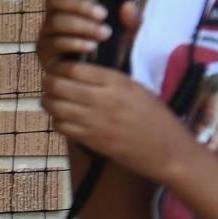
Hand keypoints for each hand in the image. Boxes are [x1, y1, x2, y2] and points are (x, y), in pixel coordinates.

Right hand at [34, 0, 139, 74]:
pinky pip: (55, 43)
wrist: (104, 81)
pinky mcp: (45, 54)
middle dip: (79, 5)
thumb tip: (129, 5)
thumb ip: (131, 21)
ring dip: (82, 26)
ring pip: (56, 21)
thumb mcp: (126, 35)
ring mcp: (47, 35)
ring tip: (104, 33)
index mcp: (70, 5)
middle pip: (55, 0)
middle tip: (102, 14)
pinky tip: (90, 46)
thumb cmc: (111, 52)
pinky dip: (74, 43)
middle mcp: (54, 16)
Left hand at [39, 60, 202, 185]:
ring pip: (56, 106)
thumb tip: (81, 70)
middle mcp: (104, 99)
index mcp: (117, 81)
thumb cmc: (157, 118)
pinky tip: (62, 118)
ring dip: (48, 101)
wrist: (170, 151)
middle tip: (48, 83)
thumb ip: (110, 79)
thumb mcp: (137, 89)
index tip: (56, 67)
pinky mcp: (93, 141)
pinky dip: (57, 121)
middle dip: (48, 82)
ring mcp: (96, 121)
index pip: (74, 68)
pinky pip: (62, 127)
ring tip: (50, 99)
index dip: (59, 66)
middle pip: (59, 85)